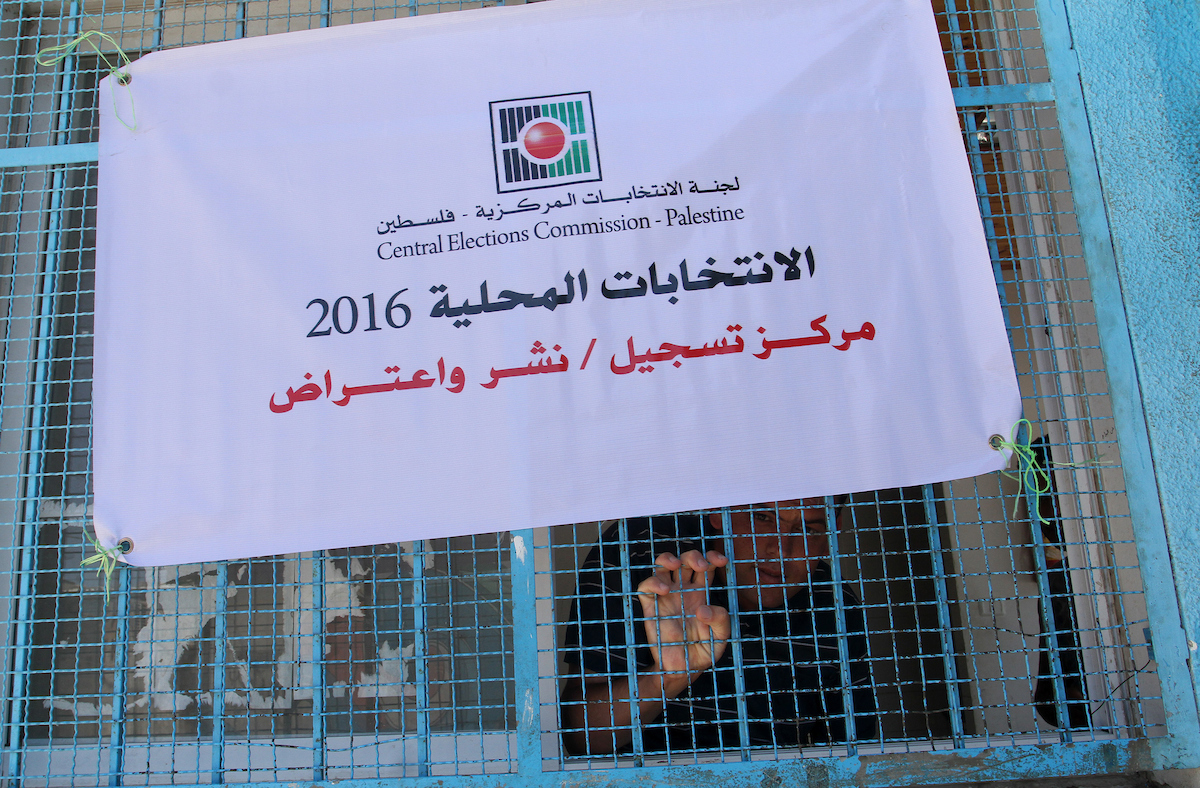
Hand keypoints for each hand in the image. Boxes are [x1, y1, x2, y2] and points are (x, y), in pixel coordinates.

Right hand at [636, 550, 731, 692]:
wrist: (683, 669)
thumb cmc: (703, 651)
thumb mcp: (720, 638)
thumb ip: (720, 621)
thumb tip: (703, 609)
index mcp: (701, 593)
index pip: (706, 566)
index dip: (712, 557)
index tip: (720, 561)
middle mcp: (683, 590)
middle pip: (685, 559)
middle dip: (693, 556)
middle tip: (701, 566)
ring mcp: (666, 597)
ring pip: (662, 565)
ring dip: (668, 558)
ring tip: (676, 565)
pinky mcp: (651, 607)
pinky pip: (645, 587)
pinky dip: (652, 582)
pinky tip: (664, 590)